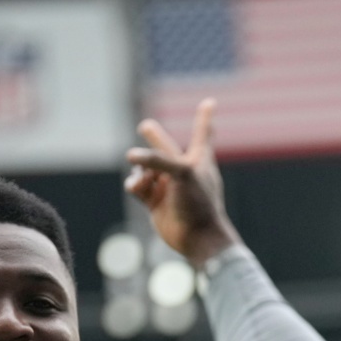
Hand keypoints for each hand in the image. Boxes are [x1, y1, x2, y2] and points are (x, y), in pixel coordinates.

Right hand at [124, 100, 240, 265]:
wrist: (197, 238)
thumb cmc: (198, 202)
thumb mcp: (182, 173)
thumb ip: (157, 160)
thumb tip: (131, 156)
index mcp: (198, 160)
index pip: (202, 134)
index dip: (204, 118)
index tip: (210, 102)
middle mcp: (183, 171)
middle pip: (165, 148)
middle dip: (155, 138)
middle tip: (146, 126)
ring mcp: (168, 187)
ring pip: (146, 169)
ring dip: (141, 170)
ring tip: (144, 180)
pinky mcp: (155, 202)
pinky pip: (138, 186)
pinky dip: (135, 185)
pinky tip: (137, 188)